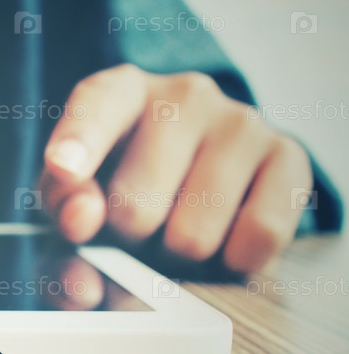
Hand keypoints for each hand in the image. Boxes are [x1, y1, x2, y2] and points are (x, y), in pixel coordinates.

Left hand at [38, 64, 311, 272]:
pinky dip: (232, 261)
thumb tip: (81, 244)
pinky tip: (223, 238)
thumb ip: (63, 216)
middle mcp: (184, 94)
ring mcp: (242, 121)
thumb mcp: (77, 195)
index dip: (78, 142)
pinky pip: (257, 237)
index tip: (63, 169)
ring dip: (178, 255)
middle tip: (138, 227)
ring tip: (179, 228)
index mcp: (122, 92)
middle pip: (135, 205)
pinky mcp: (289, 157)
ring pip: (193, 236)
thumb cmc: (126, 184)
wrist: (204, 181)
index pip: (97, 107)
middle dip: (128, 239)